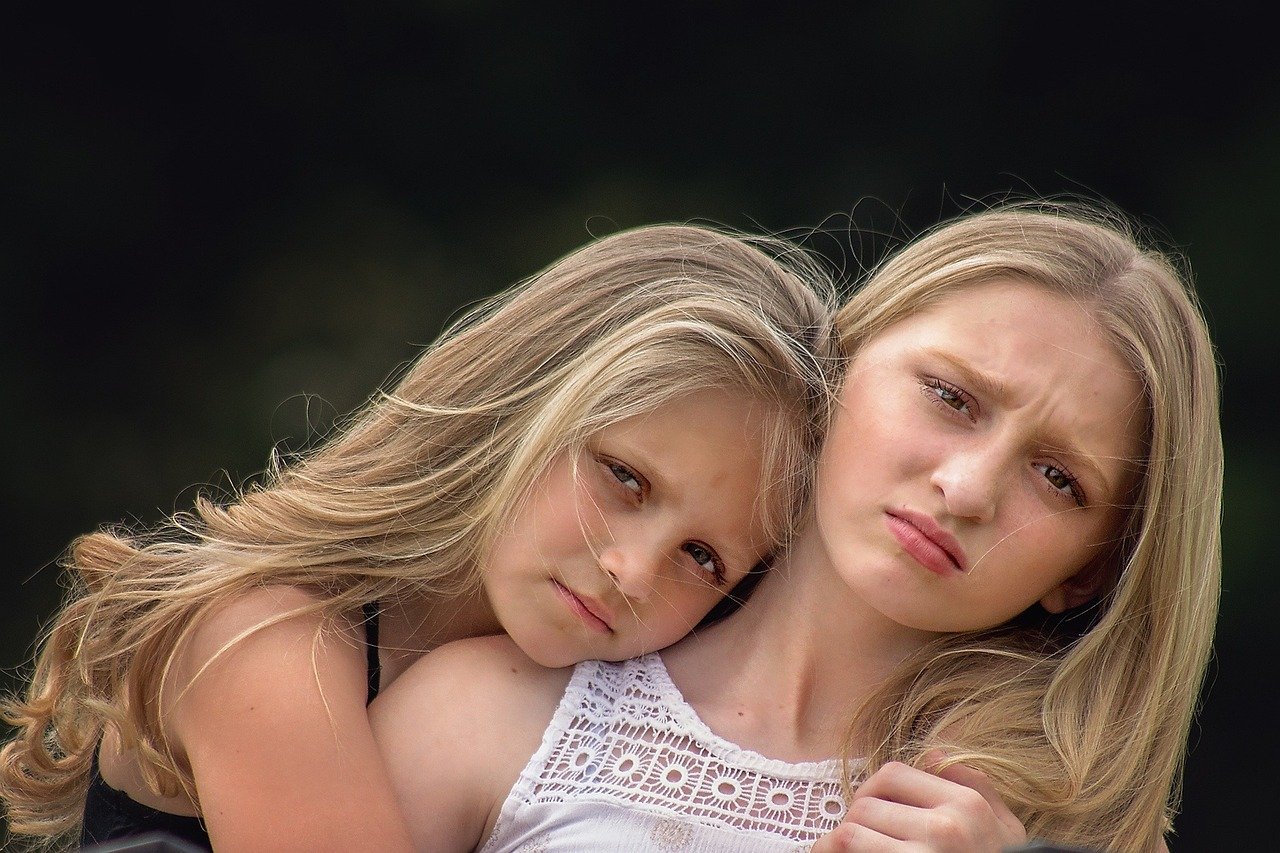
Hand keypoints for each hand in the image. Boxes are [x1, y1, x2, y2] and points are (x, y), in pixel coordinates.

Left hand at [811, 751, 1026, 851]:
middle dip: (855, 819)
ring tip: (847, 850)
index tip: (870, 808)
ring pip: (851, 832)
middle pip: (866, 804)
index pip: (892, 774)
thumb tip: (932, 754)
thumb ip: (976, 786)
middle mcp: (946, 827)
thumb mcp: (1003, 829)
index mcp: (967, 805)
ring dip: (842, 842)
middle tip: (857, 834)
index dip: (872, 789)